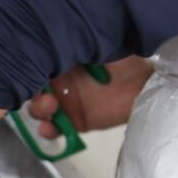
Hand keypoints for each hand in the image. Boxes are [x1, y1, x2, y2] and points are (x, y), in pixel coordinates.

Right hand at [26, 57, 153, 138]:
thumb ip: (76, 48)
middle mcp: (62, 83)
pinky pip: (54, 130)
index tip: (32, 73)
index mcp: (64, 63)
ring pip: (39, 110)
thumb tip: (56, 49)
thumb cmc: (126, 63)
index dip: (31, 72)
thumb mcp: (99, 47)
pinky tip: (50, 127)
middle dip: (33, 93)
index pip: (38, 68)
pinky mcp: (74, 123)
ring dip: (38, 110)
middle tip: (44, 94)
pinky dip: (48, 131)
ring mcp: (66, 104)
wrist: (145, 87)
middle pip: (33, 90)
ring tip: (51, 108)